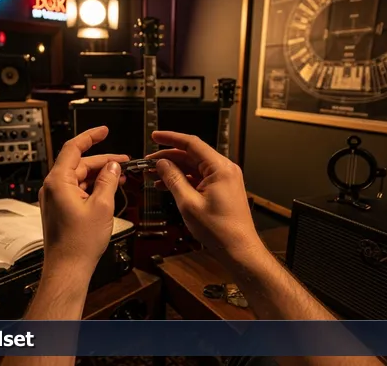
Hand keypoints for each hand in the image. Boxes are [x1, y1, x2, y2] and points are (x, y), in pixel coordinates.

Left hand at [38, 126, 128, 272]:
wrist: (68, 267)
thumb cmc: (78, 243)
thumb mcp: (102, 206)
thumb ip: (108, 181)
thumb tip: (113, 166)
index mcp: (58, 182)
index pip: (73, 148)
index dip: (91, 136)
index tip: (103, 130)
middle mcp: (52, 188)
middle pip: (79, 163)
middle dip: (102, 161)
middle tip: (124, 161)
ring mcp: (55, 198)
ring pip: (79, 177)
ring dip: (99, 175)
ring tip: (120, 176)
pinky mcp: (59, 208)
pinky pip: (76, 190)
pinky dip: (93, 187)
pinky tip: (108, 190)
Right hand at [147, 131, 259, 254]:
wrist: (238, 248)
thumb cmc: (219, 229)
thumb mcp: (189, 203)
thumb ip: (174, 180)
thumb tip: (162, 164)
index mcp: (220, 168)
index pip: (192, 144)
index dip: (171, 138)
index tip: (155, 136)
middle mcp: (224, 169)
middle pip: (192, 155)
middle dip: (168, 157)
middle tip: (148, 163)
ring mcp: (224, 179)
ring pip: (194, 167)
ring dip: (174, 170)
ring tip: (153, 175)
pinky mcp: (222, 189)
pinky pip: (199, 178)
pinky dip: (183, 180)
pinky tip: (166, 185)